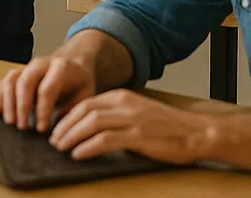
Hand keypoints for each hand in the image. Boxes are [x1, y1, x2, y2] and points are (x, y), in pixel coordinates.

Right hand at [0, 51, 96, 134]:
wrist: (73, 64)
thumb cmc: (79, 84)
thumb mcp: (85, 96)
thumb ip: (74, 113)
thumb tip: (60, 135)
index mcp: (61, 68)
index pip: (47, 89)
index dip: (43, 110)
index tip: (41, 129)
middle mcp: (41, 64)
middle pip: (25, 82)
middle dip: (22, 106)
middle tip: (22, 127)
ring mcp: (27, 67)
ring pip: (11, 79)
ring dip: (8, 102)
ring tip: (10, 122)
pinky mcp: (18, 73)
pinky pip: (4, 82)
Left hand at [48, 89, 214, 163]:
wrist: (196, 133)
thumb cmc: (168, 128)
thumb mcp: (139, 113)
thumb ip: (117, 115)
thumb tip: (91, 126)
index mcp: (123, 96)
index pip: (87, 102)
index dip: (68, 115)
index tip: (57, 128)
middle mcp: (125, 104)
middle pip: (84, 110)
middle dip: (65, 125)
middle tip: (54, 140)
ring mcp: (132, 119)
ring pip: (91, 123)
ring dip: (71, 135)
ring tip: (61, 147)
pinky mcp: (139, 136)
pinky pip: (106, 139)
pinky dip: (88, 147)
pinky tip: (78, 154)